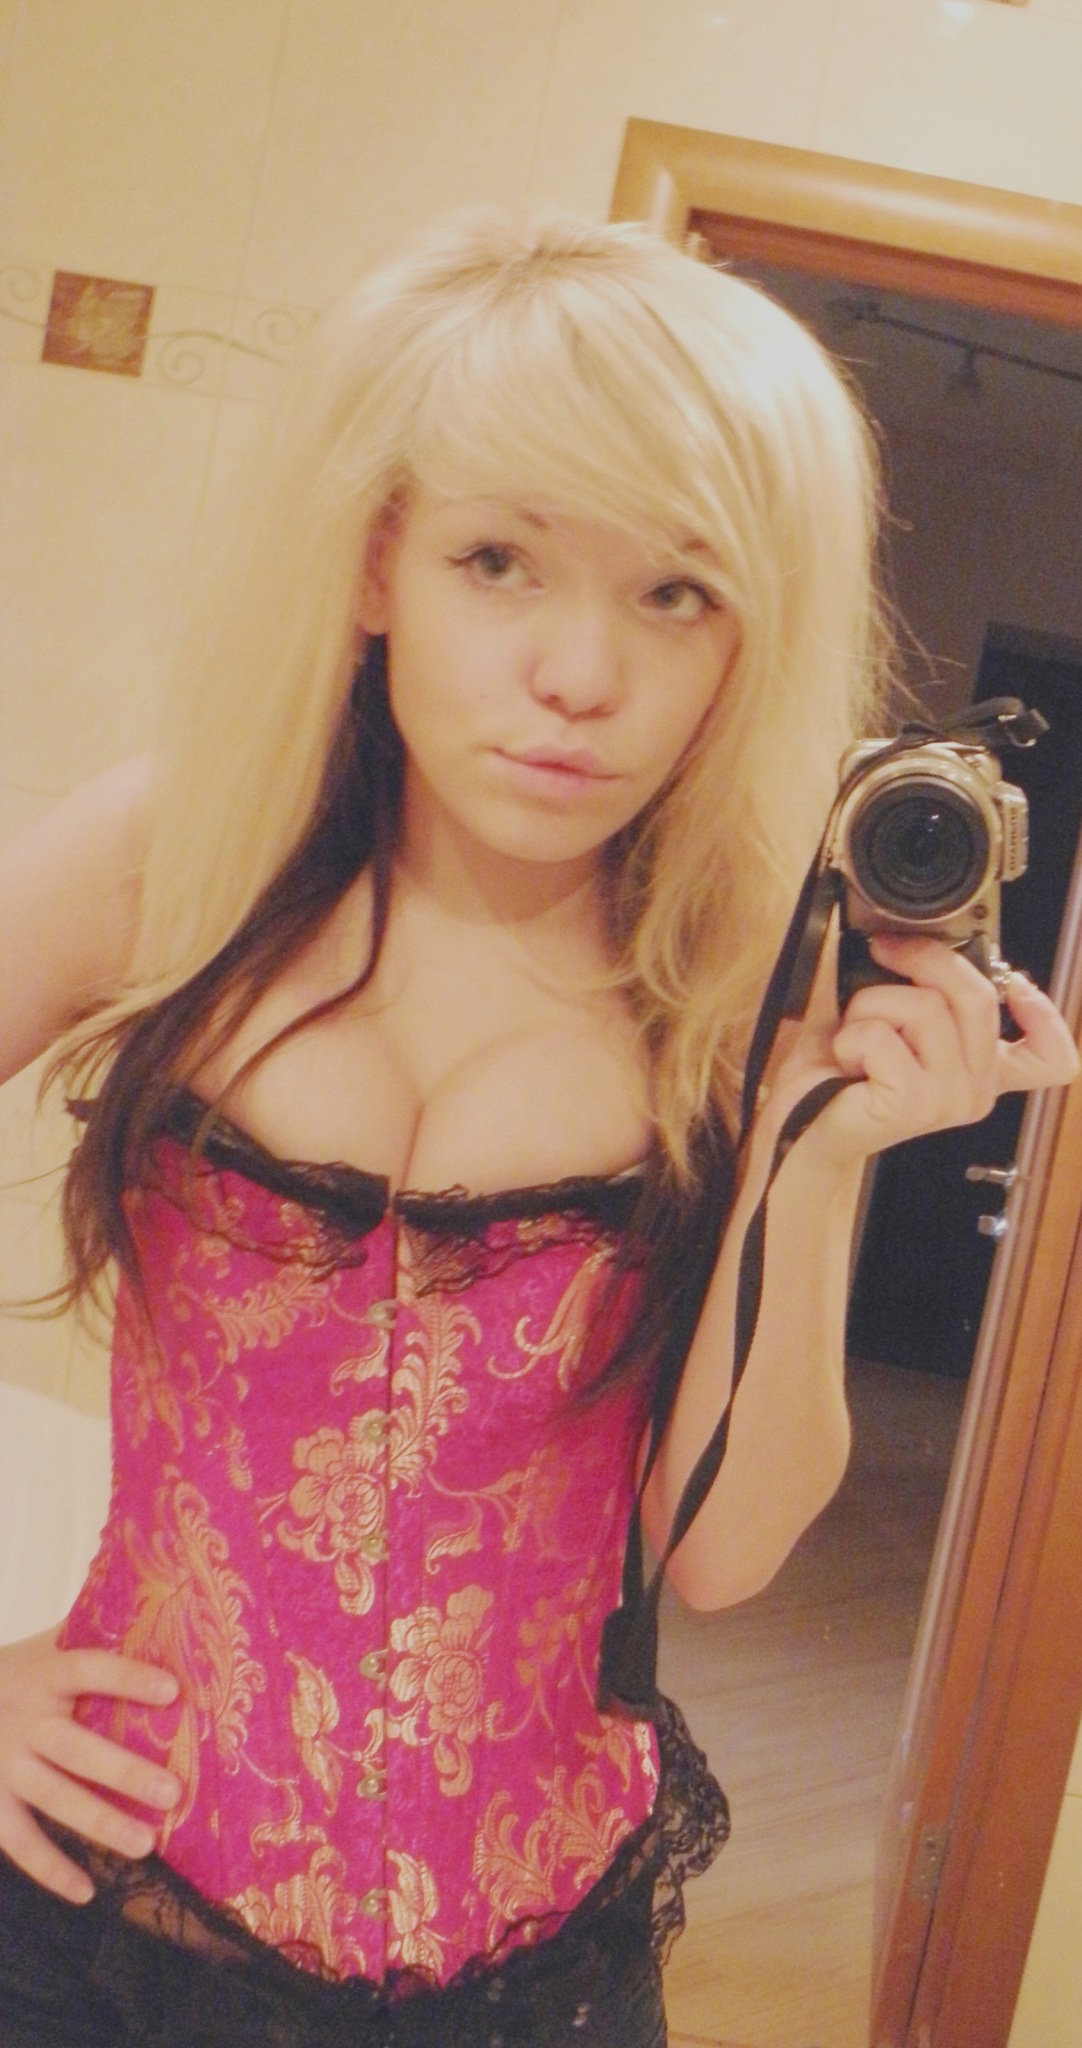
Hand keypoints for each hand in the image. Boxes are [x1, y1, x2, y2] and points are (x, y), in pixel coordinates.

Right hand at [0, 1628, 181, 1903]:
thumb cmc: (13, 1674)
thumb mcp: (43, 1648)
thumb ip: (89, 1635)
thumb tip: (165, 1604)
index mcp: (42, 1674)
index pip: (89, 1670)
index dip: (128, 1679)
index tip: (173, 1691)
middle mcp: (22, 1720)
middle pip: (78, 1749)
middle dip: (125, 1772)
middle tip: (173, 1792)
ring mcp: (2, 1766)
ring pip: (55, 1799)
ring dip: (101, 1823)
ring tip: (147, 1844)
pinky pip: (20, 1843)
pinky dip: (51, 1870)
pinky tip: (88, 1889)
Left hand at [768, 931, 1079, 1171]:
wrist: (799, 1121)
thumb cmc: (843, 1066)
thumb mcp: (892, 1013)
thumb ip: (926, 984)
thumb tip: (924, 930)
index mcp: (982, 1069)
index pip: (1051, 1058)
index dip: (1045, 1014)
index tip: (1013, 982)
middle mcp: (977, 1089)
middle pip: (977, 995)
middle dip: (923, 960)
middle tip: (882, 951)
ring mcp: (950, 1100)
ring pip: (925, 1008)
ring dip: (872, 1004)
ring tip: (855, 1035)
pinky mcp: (913, 1105)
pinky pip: (883, 1035)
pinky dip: (853, 1035)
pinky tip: (847, 1061)